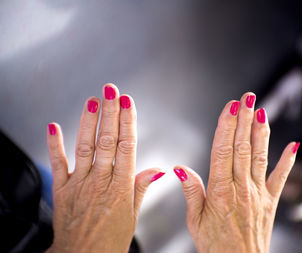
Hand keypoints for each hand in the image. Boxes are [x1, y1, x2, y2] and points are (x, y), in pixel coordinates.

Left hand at [46, 84, 164, 252]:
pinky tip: (54, 126)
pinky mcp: (62, 189)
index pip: (127, 147)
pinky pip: (58, 163)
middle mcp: (100, 181)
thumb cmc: (108, 241)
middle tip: (111, 91)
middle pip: (107, 141)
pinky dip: (54, 144)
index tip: (128, 103)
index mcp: (121, 188)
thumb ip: (141, 188)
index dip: (128, 122)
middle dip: (110, 113)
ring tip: (92, 100)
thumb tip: (158, 169)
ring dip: (88, 122)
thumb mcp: (133, 217)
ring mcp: (80, 184)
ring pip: (85, 147)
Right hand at [174, 92, 298, 252]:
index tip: (230, 107)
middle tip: (248, 97)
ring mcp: (258, 193)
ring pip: (260, 156)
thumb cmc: (216, 244)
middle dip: (245, 119)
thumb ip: (190, 191)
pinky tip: (293, 144)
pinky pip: (280, 177)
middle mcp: (241, 188)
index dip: (227, 127)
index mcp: (220, 191)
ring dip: (261, 131)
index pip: (223, 151)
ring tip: (262, 110)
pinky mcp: (270, 201)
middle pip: (242, 147)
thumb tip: (180, 168)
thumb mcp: (194, 220)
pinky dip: (288, 160)